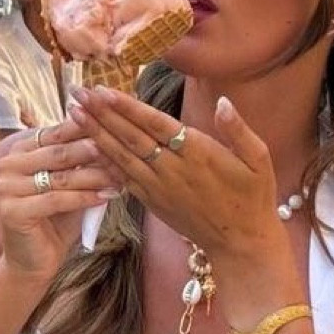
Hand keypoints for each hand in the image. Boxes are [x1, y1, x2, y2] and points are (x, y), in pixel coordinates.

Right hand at [0, 117, 119, 285]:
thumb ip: (82, 162)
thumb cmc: (55, 221)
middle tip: (123, 150)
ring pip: (60, 177)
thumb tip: (114, 136)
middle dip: (94, 152)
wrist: (33, 263)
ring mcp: (5, 187)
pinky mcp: (10, 210)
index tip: (118, 129)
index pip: (58, 133)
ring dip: (94, 176)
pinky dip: (84, 198)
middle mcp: (8, 164)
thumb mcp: (71, 185)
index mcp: (20, 151)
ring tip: (121, 176)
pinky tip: (107, 196)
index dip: (89, 130)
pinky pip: (55, 200)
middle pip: (59, 153)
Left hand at [70, 90, 280, 263]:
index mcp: (198, 154)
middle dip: (101, 114)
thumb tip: (223, 102)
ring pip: (121, 157)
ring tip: (73, 114)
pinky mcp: (153, 202)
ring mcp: (159, 188)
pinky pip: (123, 179)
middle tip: (77, 93)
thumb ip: (238, 130)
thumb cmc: (253, 198)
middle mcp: (173, 170)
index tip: (103, 90)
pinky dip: (104, 162)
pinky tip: (88, 147)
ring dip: (95, 134)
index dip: (127, 107)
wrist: (240, 243)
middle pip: (130, 137)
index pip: (155, 124)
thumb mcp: (259, 160)